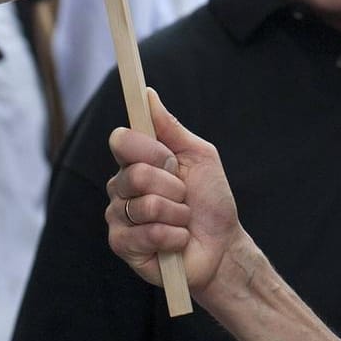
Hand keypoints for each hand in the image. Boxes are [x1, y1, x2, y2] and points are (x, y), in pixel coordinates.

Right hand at [107, 89, 247, 298]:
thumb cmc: (210, 201)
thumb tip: (147, 94)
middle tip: (183, 196)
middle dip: (173, 186)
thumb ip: (170, 128)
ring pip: (145, 205)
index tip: (172, 161)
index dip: (150, 150)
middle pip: (136, 173)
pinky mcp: (122, 246)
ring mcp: (119, 217)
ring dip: (178, 213)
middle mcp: (121, 187)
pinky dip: (174, 236)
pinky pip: (148, 233)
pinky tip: (177, 240)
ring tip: (183, 220)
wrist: (222, 247)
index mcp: (135, 162)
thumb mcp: (199, 157)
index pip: (121, 140)